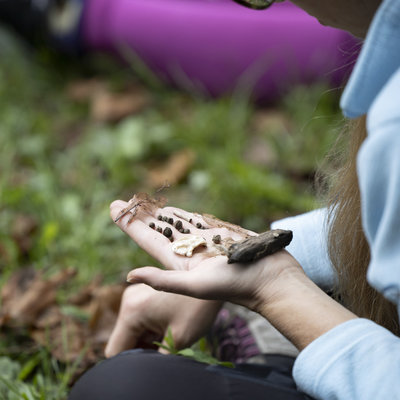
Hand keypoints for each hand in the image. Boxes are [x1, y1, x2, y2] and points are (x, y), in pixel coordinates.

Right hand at [105, 283, 221, 357]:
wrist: (213, 281)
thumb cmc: (198, 310)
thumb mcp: (177, 342)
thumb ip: (155, 360)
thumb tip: (143, 369)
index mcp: (132, 311)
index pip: (115, 350)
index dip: (132, 361)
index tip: (155, 357)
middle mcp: (128, 300)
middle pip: (124, 339)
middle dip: (142, 348)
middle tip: (168, 343)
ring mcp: (134, 294)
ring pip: (132, 330)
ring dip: (147, 338)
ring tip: (170, 332)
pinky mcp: (142, 294)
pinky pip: (138, 320)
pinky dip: (150, 328)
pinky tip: (169, 323)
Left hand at [110, 200, 302, 311]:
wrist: (270, 278)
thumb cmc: (235, 285)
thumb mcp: (194, 285)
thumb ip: (163, 280)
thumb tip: (129, 276)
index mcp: (179, 262)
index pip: (148, 239)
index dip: (129, 225)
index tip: (113, 209)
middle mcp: (189, 251)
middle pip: (158, 228)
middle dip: (140, 216)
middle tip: (121, 202)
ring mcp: (205, 241)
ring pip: (176, 222)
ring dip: (158, 213)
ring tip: (142, 202)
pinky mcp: (220, 234)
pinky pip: (197, 220)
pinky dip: (183, 214)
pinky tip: (172, 209)